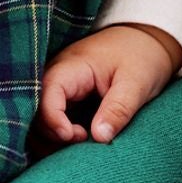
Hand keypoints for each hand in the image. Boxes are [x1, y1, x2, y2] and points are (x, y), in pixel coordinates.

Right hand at [33, 23, 181, 146]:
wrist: (146, 39)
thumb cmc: (141, 57)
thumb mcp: (136, 84)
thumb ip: (118, 110)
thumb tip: (99, 138)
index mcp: (71, 67)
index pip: (45, 95)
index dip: (54, 121)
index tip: (79, 137)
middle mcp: (57, 75)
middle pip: (35, 110)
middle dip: (52, 134)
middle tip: (84, 141)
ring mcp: (59, 87)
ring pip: (39, 118)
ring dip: (53, 137)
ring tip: (83, 143)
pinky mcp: (66, 97)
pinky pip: (51, 118)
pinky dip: (59, 135)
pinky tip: (80, 141)